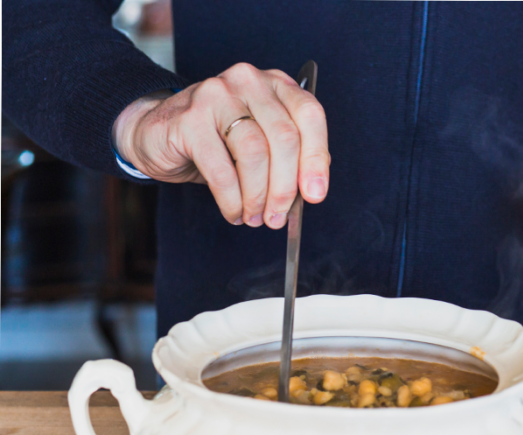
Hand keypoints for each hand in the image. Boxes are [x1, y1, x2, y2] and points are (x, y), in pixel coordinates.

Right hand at [111, 63, 328, 228]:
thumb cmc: (216, 142)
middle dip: (285, 188)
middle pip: (284, 138)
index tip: (315, 195)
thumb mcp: (260, 145)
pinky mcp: (189, 120)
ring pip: (254, 153)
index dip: (316, 159)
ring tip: (254, 217)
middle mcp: (248, 82)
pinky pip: (221, 170)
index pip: (309, 116)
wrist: (157, 133)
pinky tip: (233, 212)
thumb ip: (288, 159)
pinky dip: (232, 200)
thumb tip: (310, 190)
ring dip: (258, 196)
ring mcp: (216, 95)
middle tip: (278, 217)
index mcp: (274, 86)